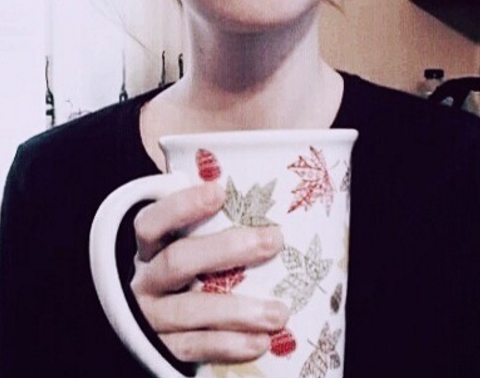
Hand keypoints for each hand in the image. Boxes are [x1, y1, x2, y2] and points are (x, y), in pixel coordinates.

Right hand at [130, 182, 288, 364]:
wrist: (145, 334)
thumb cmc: (179, 277)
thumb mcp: (179, 247)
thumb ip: (204, 223)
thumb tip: (250, 184)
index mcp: (148, 249)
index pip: (153, 221)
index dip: (182, 206)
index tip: (219, 192)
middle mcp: (144, 281)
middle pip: (177, 261)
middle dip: (227, 249)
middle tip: (273, 240)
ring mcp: (150, 319)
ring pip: (189, 311)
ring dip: (238, 311)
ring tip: (279, 311)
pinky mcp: (158, 352)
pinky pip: (194, 348)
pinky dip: (229, 346)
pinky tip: (261, 342)